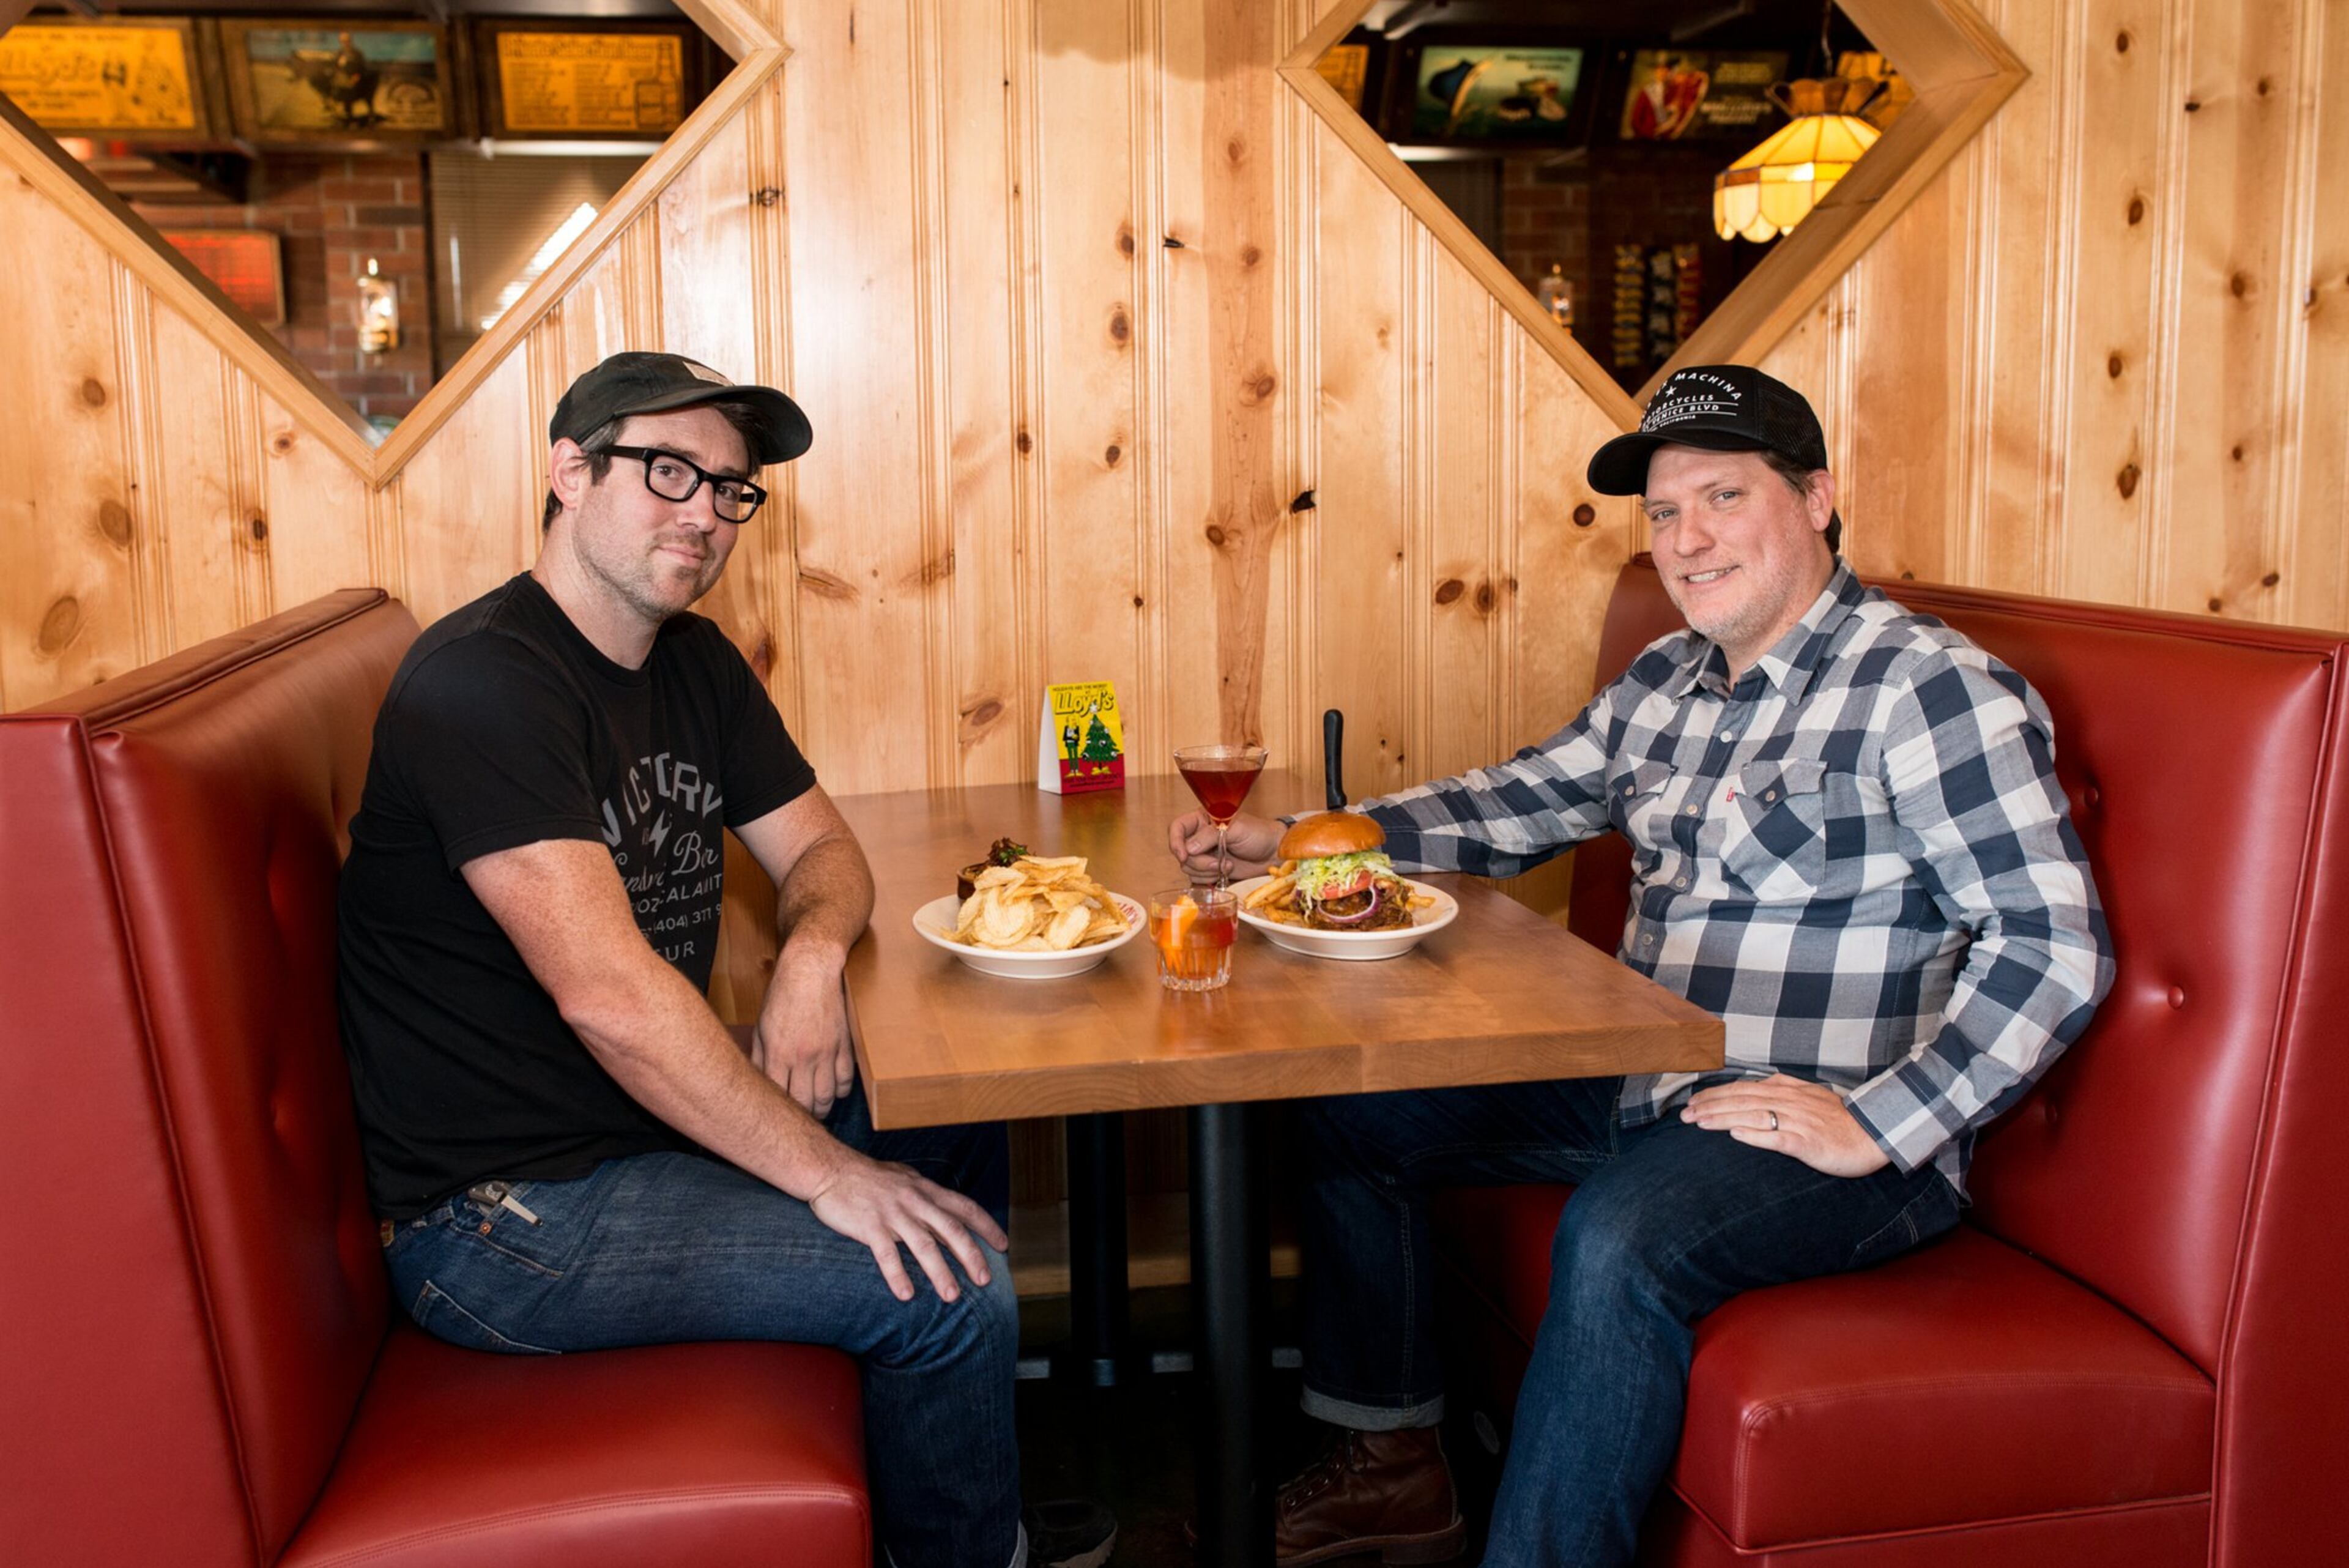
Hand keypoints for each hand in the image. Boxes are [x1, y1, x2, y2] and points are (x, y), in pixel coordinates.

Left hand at [751, 959, 856, 1117]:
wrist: (811, 970)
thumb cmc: (782, 995)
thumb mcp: (761, 1026)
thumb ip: (759, 1057)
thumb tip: (759, 1081)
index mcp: (779, 1053)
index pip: (780, 1096)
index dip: (780, 1110)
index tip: (780, 1115)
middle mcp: (804, 1057)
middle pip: (805, 1102)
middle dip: (802, 1114)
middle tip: (800, 1117)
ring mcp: (827, 1052)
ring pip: (827, 1096)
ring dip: (822, 1108)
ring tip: (817, 1109)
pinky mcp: (845, 1045)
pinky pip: (846, 1080)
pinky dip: (840, 1091)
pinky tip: (833, 1091)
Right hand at [807, 1149, 1011, 1301]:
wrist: (831, 1168)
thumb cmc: (868, 1176)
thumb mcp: (905, 1179)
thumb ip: (927, 1195)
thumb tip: (948, 1211)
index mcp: (926, 1190)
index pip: (965, 1207)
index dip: (987, 1226)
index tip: (1003, 1245)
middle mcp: (915, 1201)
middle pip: (951, 1230)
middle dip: (971, 1256)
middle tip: (985, 1280)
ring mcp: (893, 1214)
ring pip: (923, 1245)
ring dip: (940, 1272)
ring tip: (951, 1296)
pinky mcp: (869, 1226)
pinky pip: (886, 1254)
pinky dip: (897, 1275)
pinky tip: (906, 1295)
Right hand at [1168, 809, 1284, 880]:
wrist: (1273, 854)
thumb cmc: (1258, 834)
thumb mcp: (1235, 829)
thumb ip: (1210, 836)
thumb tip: (1189, 848)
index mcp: (1202, 820)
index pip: (1177, 827)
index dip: (1175, 841)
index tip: (1184, 855)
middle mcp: (1199, 837)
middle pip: (1182, 852)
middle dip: (1199, 862)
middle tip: (1218, 863)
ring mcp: (1204, 855)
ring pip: (1188, 867)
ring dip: (1206, 871)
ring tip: (1228, 866)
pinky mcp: (1210, 870)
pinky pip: (1198, 878)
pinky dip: (1210, 879)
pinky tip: (1226, 872)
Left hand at [1682, 1073, 1890, 1176]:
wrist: (1875, 1134)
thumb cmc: (1840, 1120)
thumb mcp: (1810, 1096)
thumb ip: (1784, 1089)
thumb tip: (1758, 1083)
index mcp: (1788, 1090)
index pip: (1743, 1088)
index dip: (1716, 1094)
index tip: (1693, 1102)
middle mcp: (1790, 1102)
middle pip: (1742, 1100)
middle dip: (1710, 1106)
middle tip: (1684, 1115)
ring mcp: (1799, 1122)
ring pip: (1753, 1116)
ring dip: (1723, 1118)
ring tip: (1698, 1123)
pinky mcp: (1809, 1143)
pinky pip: (1778, 1138)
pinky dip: (1756, 1135)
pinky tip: (1735, 1135)